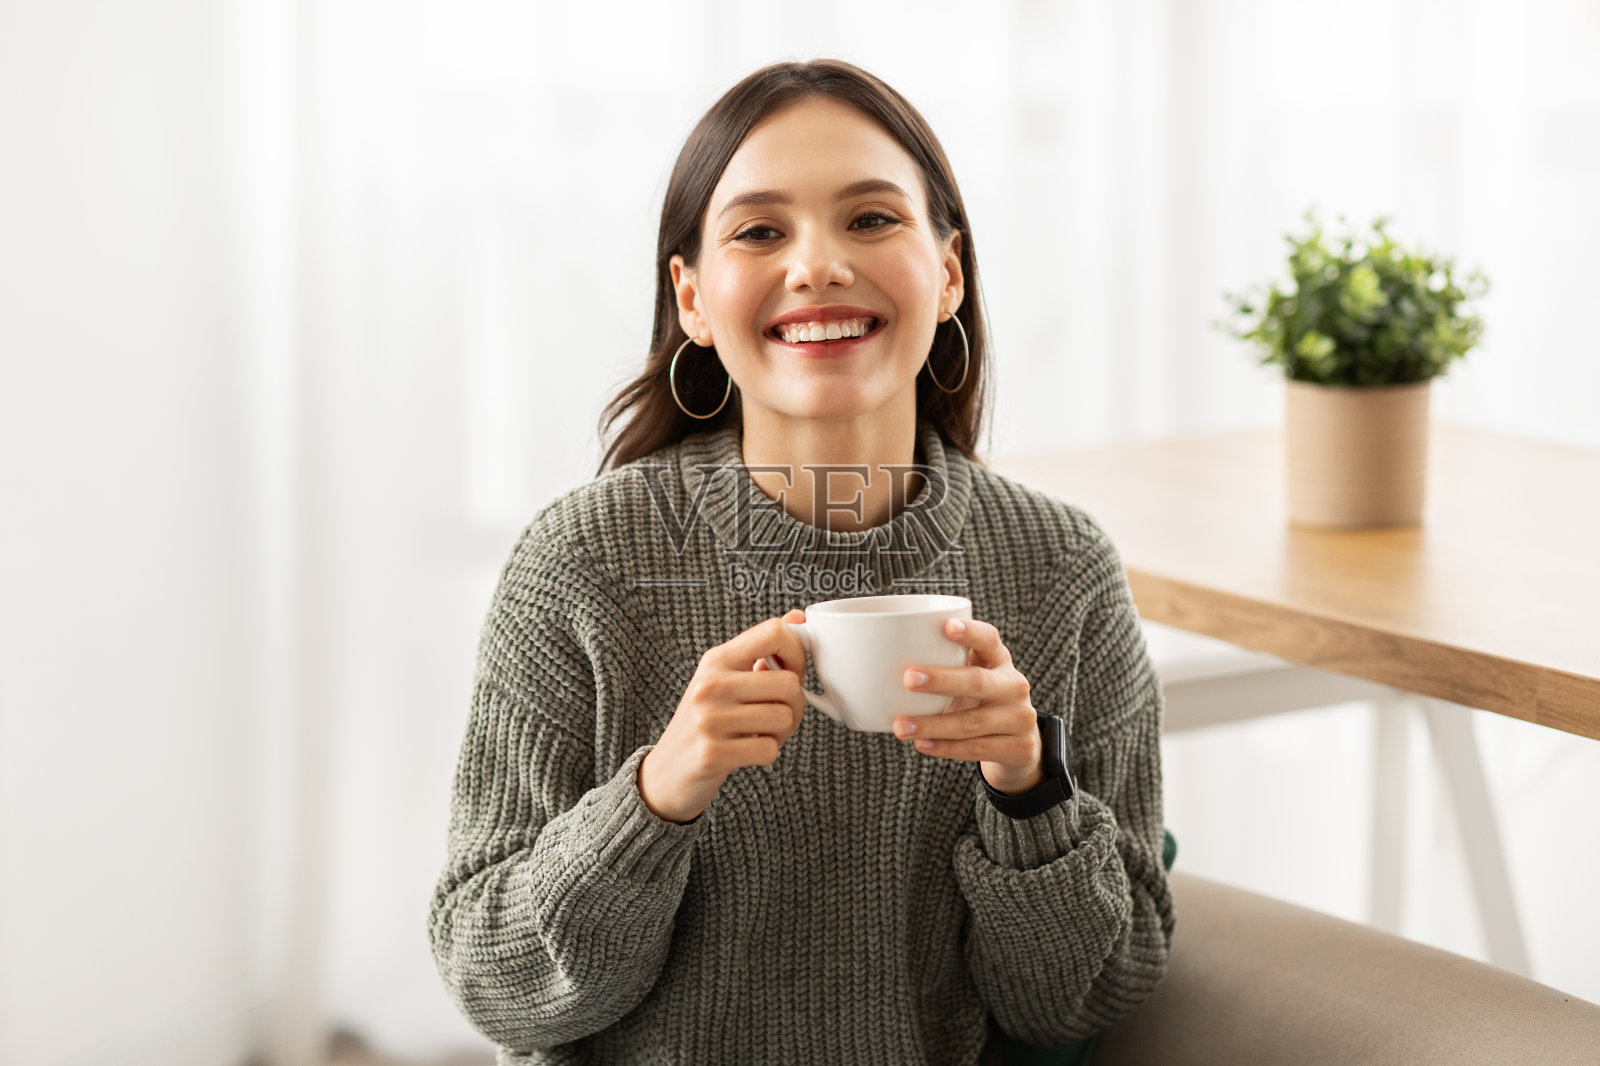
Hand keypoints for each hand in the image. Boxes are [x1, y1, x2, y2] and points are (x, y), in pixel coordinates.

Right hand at [638, 610, 807, 823]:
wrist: (665, 772)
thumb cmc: (704, 721)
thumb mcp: (724, 678)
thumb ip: (760, 650)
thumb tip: (797, 617)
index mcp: (717, 659)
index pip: (774, 632)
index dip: (797, 652)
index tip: (791, 671)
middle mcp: (710, 684)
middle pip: (789, 683)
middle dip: (795, 704)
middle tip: (777, 714)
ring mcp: (709, 718)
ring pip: (784, 717)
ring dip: (782, 733)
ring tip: (760, 733)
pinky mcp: (712, 753)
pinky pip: (769, 750)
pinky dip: (767, 754)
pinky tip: (747, 751)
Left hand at [893, 617, 1043, 795]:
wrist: (1018, 743)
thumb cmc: (978, 701)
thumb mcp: (968, 676)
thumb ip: (938, 664)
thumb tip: (870, 657)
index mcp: (998, 659)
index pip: (989, 638)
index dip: (970, 632)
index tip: (946, 626)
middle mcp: (1013, 685)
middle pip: (978, 681)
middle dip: (941, 680)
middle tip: (908, 679)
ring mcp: (1019, 718)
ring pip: (972, 722)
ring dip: (933, 725)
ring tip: (901, 726)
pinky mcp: (1019, 747)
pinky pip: (977, 748)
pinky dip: (947, 748)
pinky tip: (922, 745)